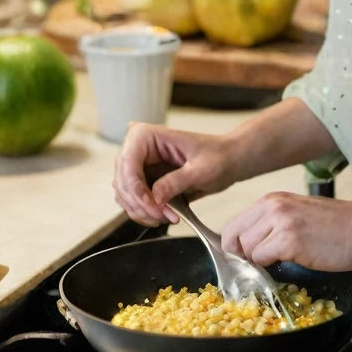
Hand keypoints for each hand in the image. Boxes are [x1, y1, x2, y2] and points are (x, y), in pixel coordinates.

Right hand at [113, 123, 241, 226]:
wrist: (229, 161)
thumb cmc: (218, 156)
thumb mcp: (202, 169)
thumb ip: (177, 181)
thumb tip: (155, 197)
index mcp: (148, 135)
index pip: (128, 163)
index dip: (136, 188)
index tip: (154, 206)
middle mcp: (138, 148)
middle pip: (123, 181)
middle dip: (140, 204)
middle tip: (162, 216)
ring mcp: (139, 166)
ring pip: (124, 194)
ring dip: (142, 211)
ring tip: (168, 217)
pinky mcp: (144, 181)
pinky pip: (133, 201)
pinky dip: (145, 213)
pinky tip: (165, 216)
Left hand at [221, 192, 351, 271]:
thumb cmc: (338, 227)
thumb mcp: (298, 216)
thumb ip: (272, 226)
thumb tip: (248, 251)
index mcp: (272, 199)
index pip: (232, 226)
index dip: (235, 248)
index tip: (247, 262)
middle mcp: (272, 205)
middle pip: (233, 238)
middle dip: (242, 258)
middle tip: (263, 268)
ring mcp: (280, 220)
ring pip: (246, 251)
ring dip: (260, 264)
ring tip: (283, 264)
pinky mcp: (290, 238)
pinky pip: (262, 259)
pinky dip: (271, 268)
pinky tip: (292, 264)